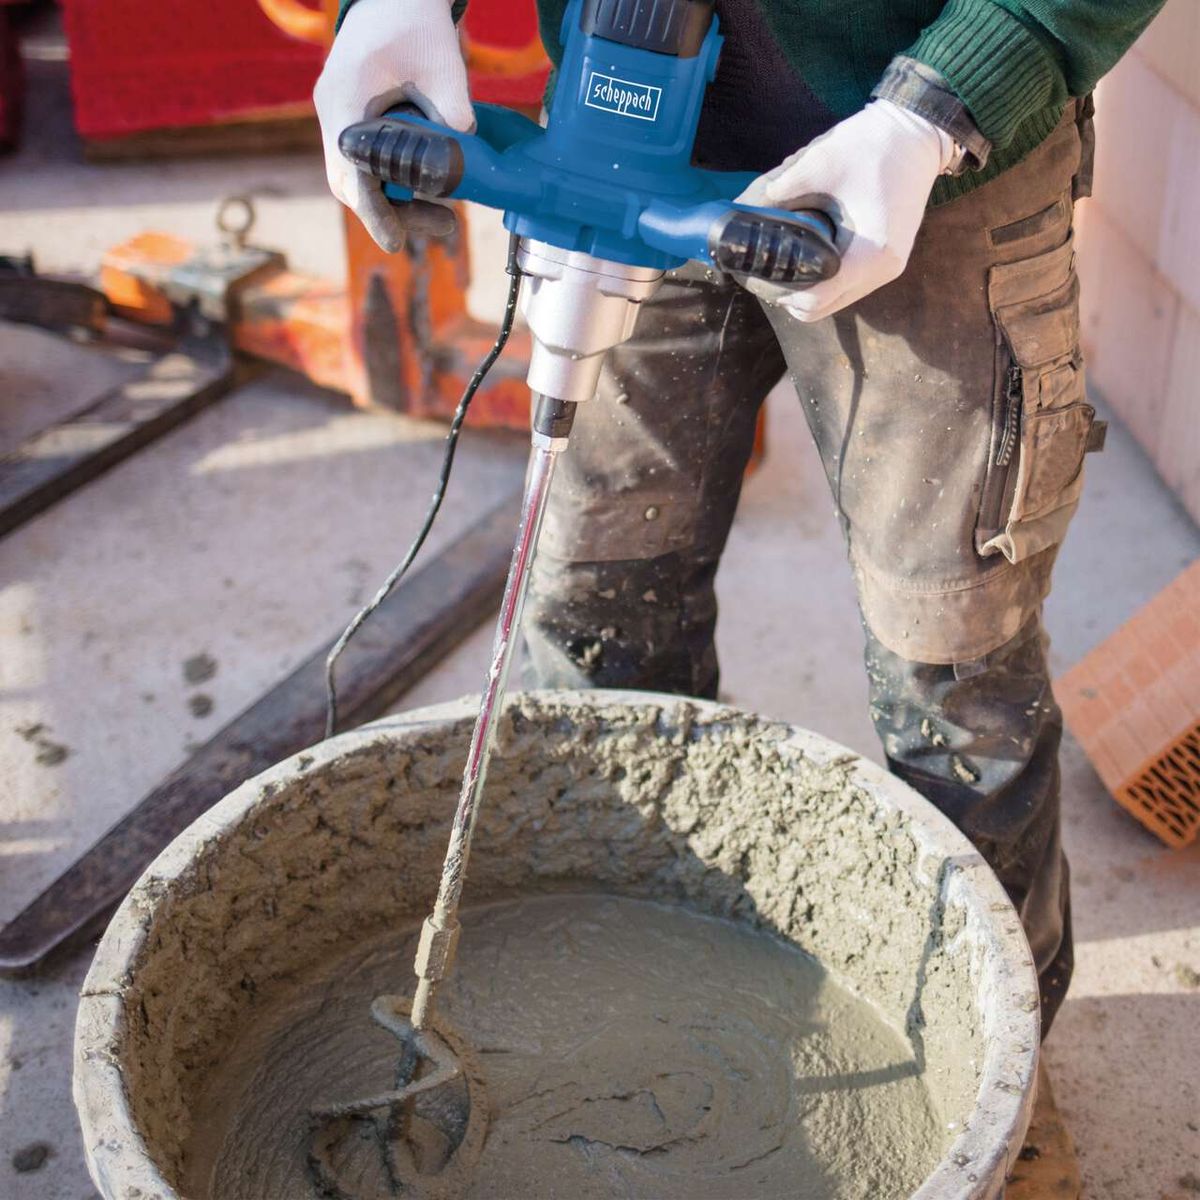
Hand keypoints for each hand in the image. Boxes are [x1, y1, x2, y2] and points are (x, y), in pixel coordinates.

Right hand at [314, 0, 475, 249]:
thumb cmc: (415, 21)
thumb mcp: (445, 68)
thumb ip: (454, 117)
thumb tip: (466, 168)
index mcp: (345, 100)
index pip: (353, 171)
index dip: (374, 211)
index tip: (395, 242)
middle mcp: (334, 113)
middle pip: (352, 184)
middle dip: (394, 214)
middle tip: (445, 225)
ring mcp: (339, 117)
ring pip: (358, 179)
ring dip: (397, 204)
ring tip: (446, 219)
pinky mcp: (352, 120)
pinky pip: (367, 164)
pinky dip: (395, 184)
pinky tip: (431, 190)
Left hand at [735, 100, 956, 321]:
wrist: (918, 131)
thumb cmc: (872, 145)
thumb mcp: (819, 164)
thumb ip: (780, 191)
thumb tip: (741, 210)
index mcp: (869, 255)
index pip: (814, 301)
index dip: (782, 293)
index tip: (762, 273)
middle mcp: (882, 271)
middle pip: (822, 309)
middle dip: (791, 295)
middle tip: (768, 269)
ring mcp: (888, 269)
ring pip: (835, 301)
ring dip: (809, 289)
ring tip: (787, 262)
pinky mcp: (888, 261)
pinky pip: (849, 285)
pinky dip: (826, 279)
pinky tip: (809, 256)